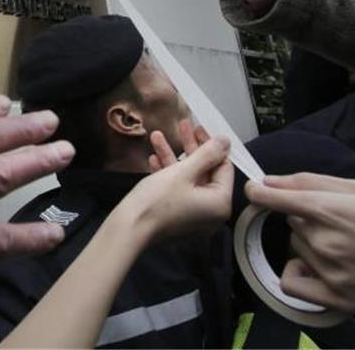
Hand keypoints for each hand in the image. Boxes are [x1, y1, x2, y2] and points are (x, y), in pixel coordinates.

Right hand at [111, 119, 232, 246]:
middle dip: (189, 147)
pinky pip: (179, 190)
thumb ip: (206, 154)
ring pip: (188, 178)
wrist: (129, 228)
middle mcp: (211, 211)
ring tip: (157, 136)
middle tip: (181, 126)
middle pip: (205, 171)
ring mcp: (194, 215)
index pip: (223, 167)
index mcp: (220, 203)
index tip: (197, 127)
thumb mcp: (183, 172)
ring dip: (173, 156)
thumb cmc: (157, 201)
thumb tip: (225, 141)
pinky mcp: (178, 216)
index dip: (210, 144)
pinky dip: (168, 174)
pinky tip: (153, 158)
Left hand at [245, 173, 354, 318]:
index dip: (259, 193)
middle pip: (292, 224)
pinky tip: (320, 267)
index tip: (256, 191)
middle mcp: (323, 242)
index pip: (271, 198)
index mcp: (328, 210)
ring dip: (311, 245)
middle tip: (343, 223)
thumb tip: (270, 181)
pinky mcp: (336, 300)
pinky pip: (293, 283)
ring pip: (296, 249)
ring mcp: (328, 273)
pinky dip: (300, 273)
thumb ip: (311, 183)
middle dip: (308, 220)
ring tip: (348, 246)